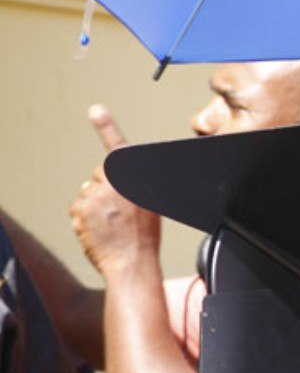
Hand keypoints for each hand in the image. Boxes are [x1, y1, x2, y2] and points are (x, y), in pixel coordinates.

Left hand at [70, 105, 159, 275]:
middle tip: (117, 213)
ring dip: (94, 207)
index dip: (106, 126)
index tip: (96, 110)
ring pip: (88, 193)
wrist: (132, 262)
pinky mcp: (80, 207)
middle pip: (100, 177)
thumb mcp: (150, 207)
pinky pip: (78, 208)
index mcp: (133, 179)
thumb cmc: (144, 238)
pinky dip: (83, 219)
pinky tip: (97, 229)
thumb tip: (116, 182)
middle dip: (104, 190)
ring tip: (109, 225)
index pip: (118, 148)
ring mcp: (94, 195)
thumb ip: (134, 188)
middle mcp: (112, 183)